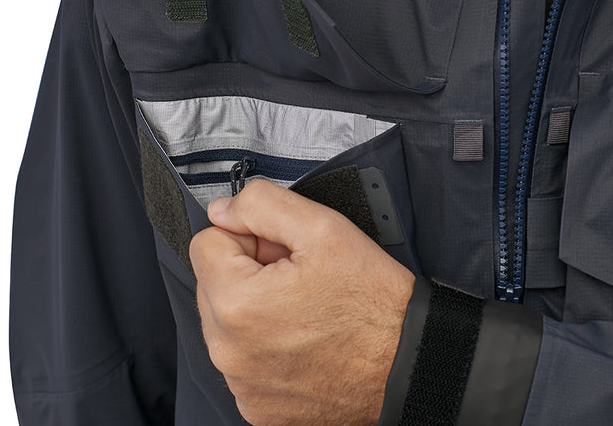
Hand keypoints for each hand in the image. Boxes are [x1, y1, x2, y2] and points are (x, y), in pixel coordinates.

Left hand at [189, 179, 415, 425]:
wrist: (406, 362)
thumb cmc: (371, 301)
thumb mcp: (322, 227)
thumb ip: (261, 205)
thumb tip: (222, 211)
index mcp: (237, 305)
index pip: (206, 243)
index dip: (248, 235)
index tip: (279, 249)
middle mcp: (229, 352)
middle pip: (213, 283)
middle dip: (249, 270)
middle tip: (297, 275)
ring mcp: (242, 384)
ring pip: (226, 321)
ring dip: (256, 306)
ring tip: (304, 306)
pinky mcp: (257, 405)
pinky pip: (243, 357)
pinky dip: (265, 343)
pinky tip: (303, 337)